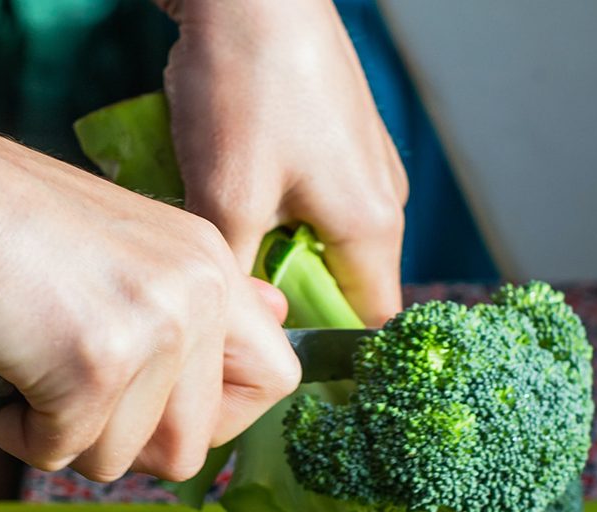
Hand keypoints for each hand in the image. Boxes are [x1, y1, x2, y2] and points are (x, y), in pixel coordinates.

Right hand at [0, 123, 299, 482]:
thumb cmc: (5, 229)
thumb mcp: (128, 246)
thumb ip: (198, 293)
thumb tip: (275, 313)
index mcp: (211, 262)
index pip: (276, 377)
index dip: (219, 419)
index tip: (160, 413)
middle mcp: (199, 293)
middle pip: (197, 445)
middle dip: (129, 446)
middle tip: (74, 403)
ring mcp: (153, 330)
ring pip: (124, 461)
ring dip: (65, 437)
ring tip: (25, 372)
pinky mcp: (95, 367)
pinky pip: (60, 453)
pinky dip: (16, 431)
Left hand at [158, 0, 407, 325]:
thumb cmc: (246, 84)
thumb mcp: (227, 199)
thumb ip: (238, 277)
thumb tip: (235, 328)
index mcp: (372, 225)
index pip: (366, 321)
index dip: (317, 341)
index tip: (261, 341)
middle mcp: (379, 199)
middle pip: (334, 281)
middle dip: (278, 289)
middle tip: (222, 279)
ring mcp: (359, 164)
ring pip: (311, 237)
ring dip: (263, 243)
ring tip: (217, 221)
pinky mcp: (332, 136)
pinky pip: (302, 196)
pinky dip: (263, 203)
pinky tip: (222, 179)